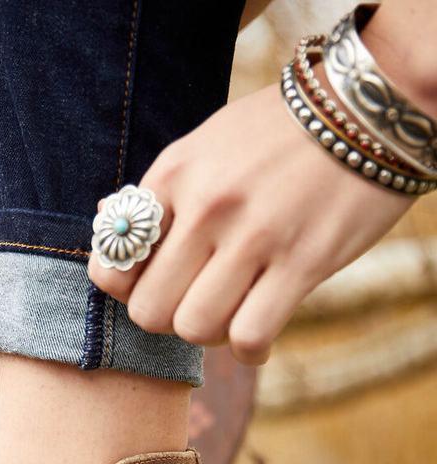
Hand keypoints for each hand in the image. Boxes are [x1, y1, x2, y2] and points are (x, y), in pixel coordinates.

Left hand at [88, 83, 413, 364]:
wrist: (366, 107)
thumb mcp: (204, 145)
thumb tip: (104, 224)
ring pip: (194, 328)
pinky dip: (249, 349)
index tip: (153, 284)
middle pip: (150, 311)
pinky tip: (256, 337)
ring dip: (208, 334)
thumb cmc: (274, 135)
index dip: (127, 290)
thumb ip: (157, 193)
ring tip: (228, 314)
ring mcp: (256, 235)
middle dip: (166, 318)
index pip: (112, 267)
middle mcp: (207, 206)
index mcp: (173, 176)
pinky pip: (250, 336)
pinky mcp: (304, 261)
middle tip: (193, 302)